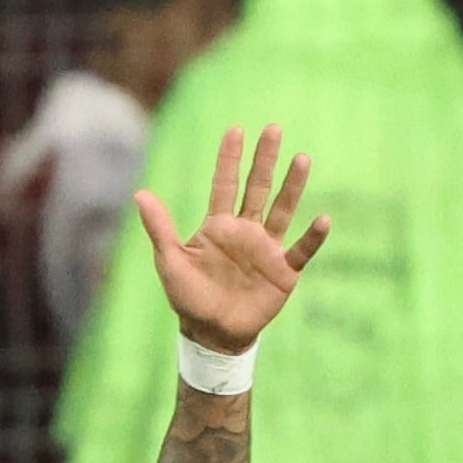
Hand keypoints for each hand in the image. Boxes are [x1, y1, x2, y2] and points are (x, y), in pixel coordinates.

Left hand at [134, 124, 333, 358]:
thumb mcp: (170, 261)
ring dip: (292, 186)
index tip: (236, 130)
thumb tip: (140, 193)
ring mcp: (266, 249)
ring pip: (282, 210)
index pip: (225, 184)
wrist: (212, 333)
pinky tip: (322, 219)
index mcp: (218, 226)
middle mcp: (245, 231)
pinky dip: (312, 238)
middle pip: (258, 188)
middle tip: (273, 128)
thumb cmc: (189, 298)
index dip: (229, 159)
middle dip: (265, 159)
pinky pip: (301, 251)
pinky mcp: (283, 272)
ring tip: (302, 158)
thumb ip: (160, 228)